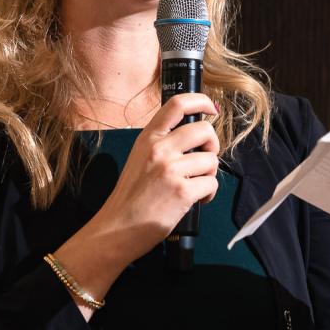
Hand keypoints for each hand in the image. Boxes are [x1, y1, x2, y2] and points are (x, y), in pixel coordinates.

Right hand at [92, 91, 220, 260]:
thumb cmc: (129, 198)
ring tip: (194, 186)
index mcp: (148, 138)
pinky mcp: (182, 191)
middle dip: (213, 145)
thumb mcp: (139, 159)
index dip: (200, 101)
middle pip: (204, 130)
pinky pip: (211, 183)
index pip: (177, 104)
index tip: (210, 109)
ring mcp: (171, 170)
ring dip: (209, 174)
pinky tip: (196, 200)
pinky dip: (208, 194)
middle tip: (205, 159)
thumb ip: (161, 145)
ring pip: (211, 160)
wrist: (117, 228)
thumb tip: (193, 139)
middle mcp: (159, 149)